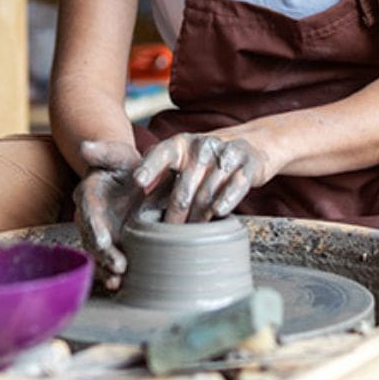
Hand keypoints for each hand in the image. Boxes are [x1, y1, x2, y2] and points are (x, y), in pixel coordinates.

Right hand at [73, 140, 147, 290]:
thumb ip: (102, 151)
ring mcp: (98, 230)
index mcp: (88, 194)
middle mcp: (89, 215)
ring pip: (97, 253)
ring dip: (106, 268)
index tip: (103, 240)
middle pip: (91, 237)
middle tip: (118, 267)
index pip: (88, 211)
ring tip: (117, 281)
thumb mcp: (116, 152)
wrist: (128, 173)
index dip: (94, 226)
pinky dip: (111, 271)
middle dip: (103, 254)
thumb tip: (85, 146)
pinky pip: (106, 258)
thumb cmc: (121, 162)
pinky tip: (120, 285)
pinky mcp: (110, 240)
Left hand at [133, 134, 268, 223]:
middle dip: (175, 214)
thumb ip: (158, 172)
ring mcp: (226, 153)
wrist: (248, 147)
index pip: (161, 154)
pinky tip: (218, 212)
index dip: (149, 167)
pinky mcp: (247, 165)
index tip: (138, 182)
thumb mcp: (181, 159)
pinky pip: (236, 185)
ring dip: (199, 216)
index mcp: (180, 144)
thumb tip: (130, 199)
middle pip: (184, 187)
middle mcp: (201, 146)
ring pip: (208, 192)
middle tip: (169, 234)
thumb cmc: (204, 161)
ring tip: (192, 233)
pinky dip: (226, 199)